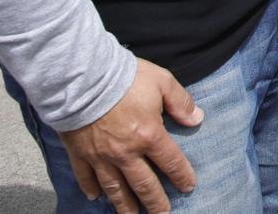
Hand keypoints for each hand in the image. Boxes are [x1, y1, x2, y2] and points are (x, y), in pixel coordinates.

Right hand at [59, 59, 201, 213]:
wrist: (81, 77)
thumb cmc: (124, 77)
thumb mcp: (162, 81)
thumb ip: (180, 102)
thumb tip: (198, 118)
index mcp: (149, 135)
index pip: (170, 161)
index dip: (181, 176)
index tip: (188, 187)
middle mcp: (126, 153)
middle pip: (143, 184)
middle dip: (155, 202)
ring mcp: (100, 156)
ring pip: (115, 188)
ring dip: (125, 205)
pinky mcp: (79, 153)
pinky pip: (85, 177)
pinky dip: (91, 189)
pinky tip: (96, 197)